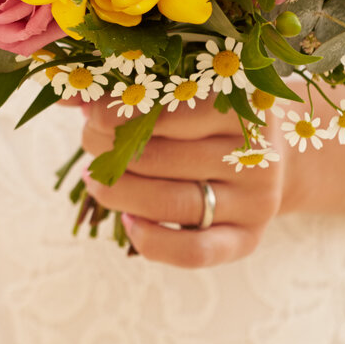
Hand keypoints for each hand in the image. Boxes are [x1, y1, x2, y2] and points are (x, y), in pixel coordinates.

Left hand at [80, 102, 284, 267]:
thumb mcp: (189, 94)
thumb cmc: (215, 117)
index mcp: (243, 106)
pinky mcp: (247, 240)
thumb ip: (135, 91)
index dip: (121, 111)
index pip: (173, 109)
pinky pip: (194, 252)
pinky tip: (127, 222)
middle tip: (89, 141)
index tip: (91, 112)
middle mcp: (254, 155)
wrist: (278, 156)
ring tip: (94, 179)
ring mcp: (255, 201)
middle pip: (164, 157)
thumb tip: (66, 95)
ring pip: (172, 202)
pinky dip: (153, 242)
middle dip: (111, 150)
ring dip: (118, 193)